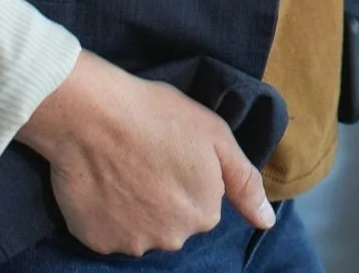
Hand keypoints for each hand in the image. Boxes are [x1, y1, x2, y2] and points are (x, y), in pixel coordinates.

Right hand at [16, 51, 274, 255]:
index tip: (169, 148)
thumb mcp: (215, 134)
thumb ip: (244, 182)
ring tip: (120, 166)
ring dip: (135, 206)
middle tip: (144, 156)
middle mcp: (173, 238)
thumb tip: (267, 222)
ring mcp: (133, 243)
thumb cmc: (155, 114)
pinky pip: (108, 232)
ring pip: (141, 228)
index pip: (202, 202)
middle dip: (163, 195)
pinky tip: (101, 181)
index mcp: (204, 212)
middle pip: (173, 220)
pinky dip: (106, 212)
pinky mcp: (97, 241)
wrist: (91, 114)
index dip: (186, 172)